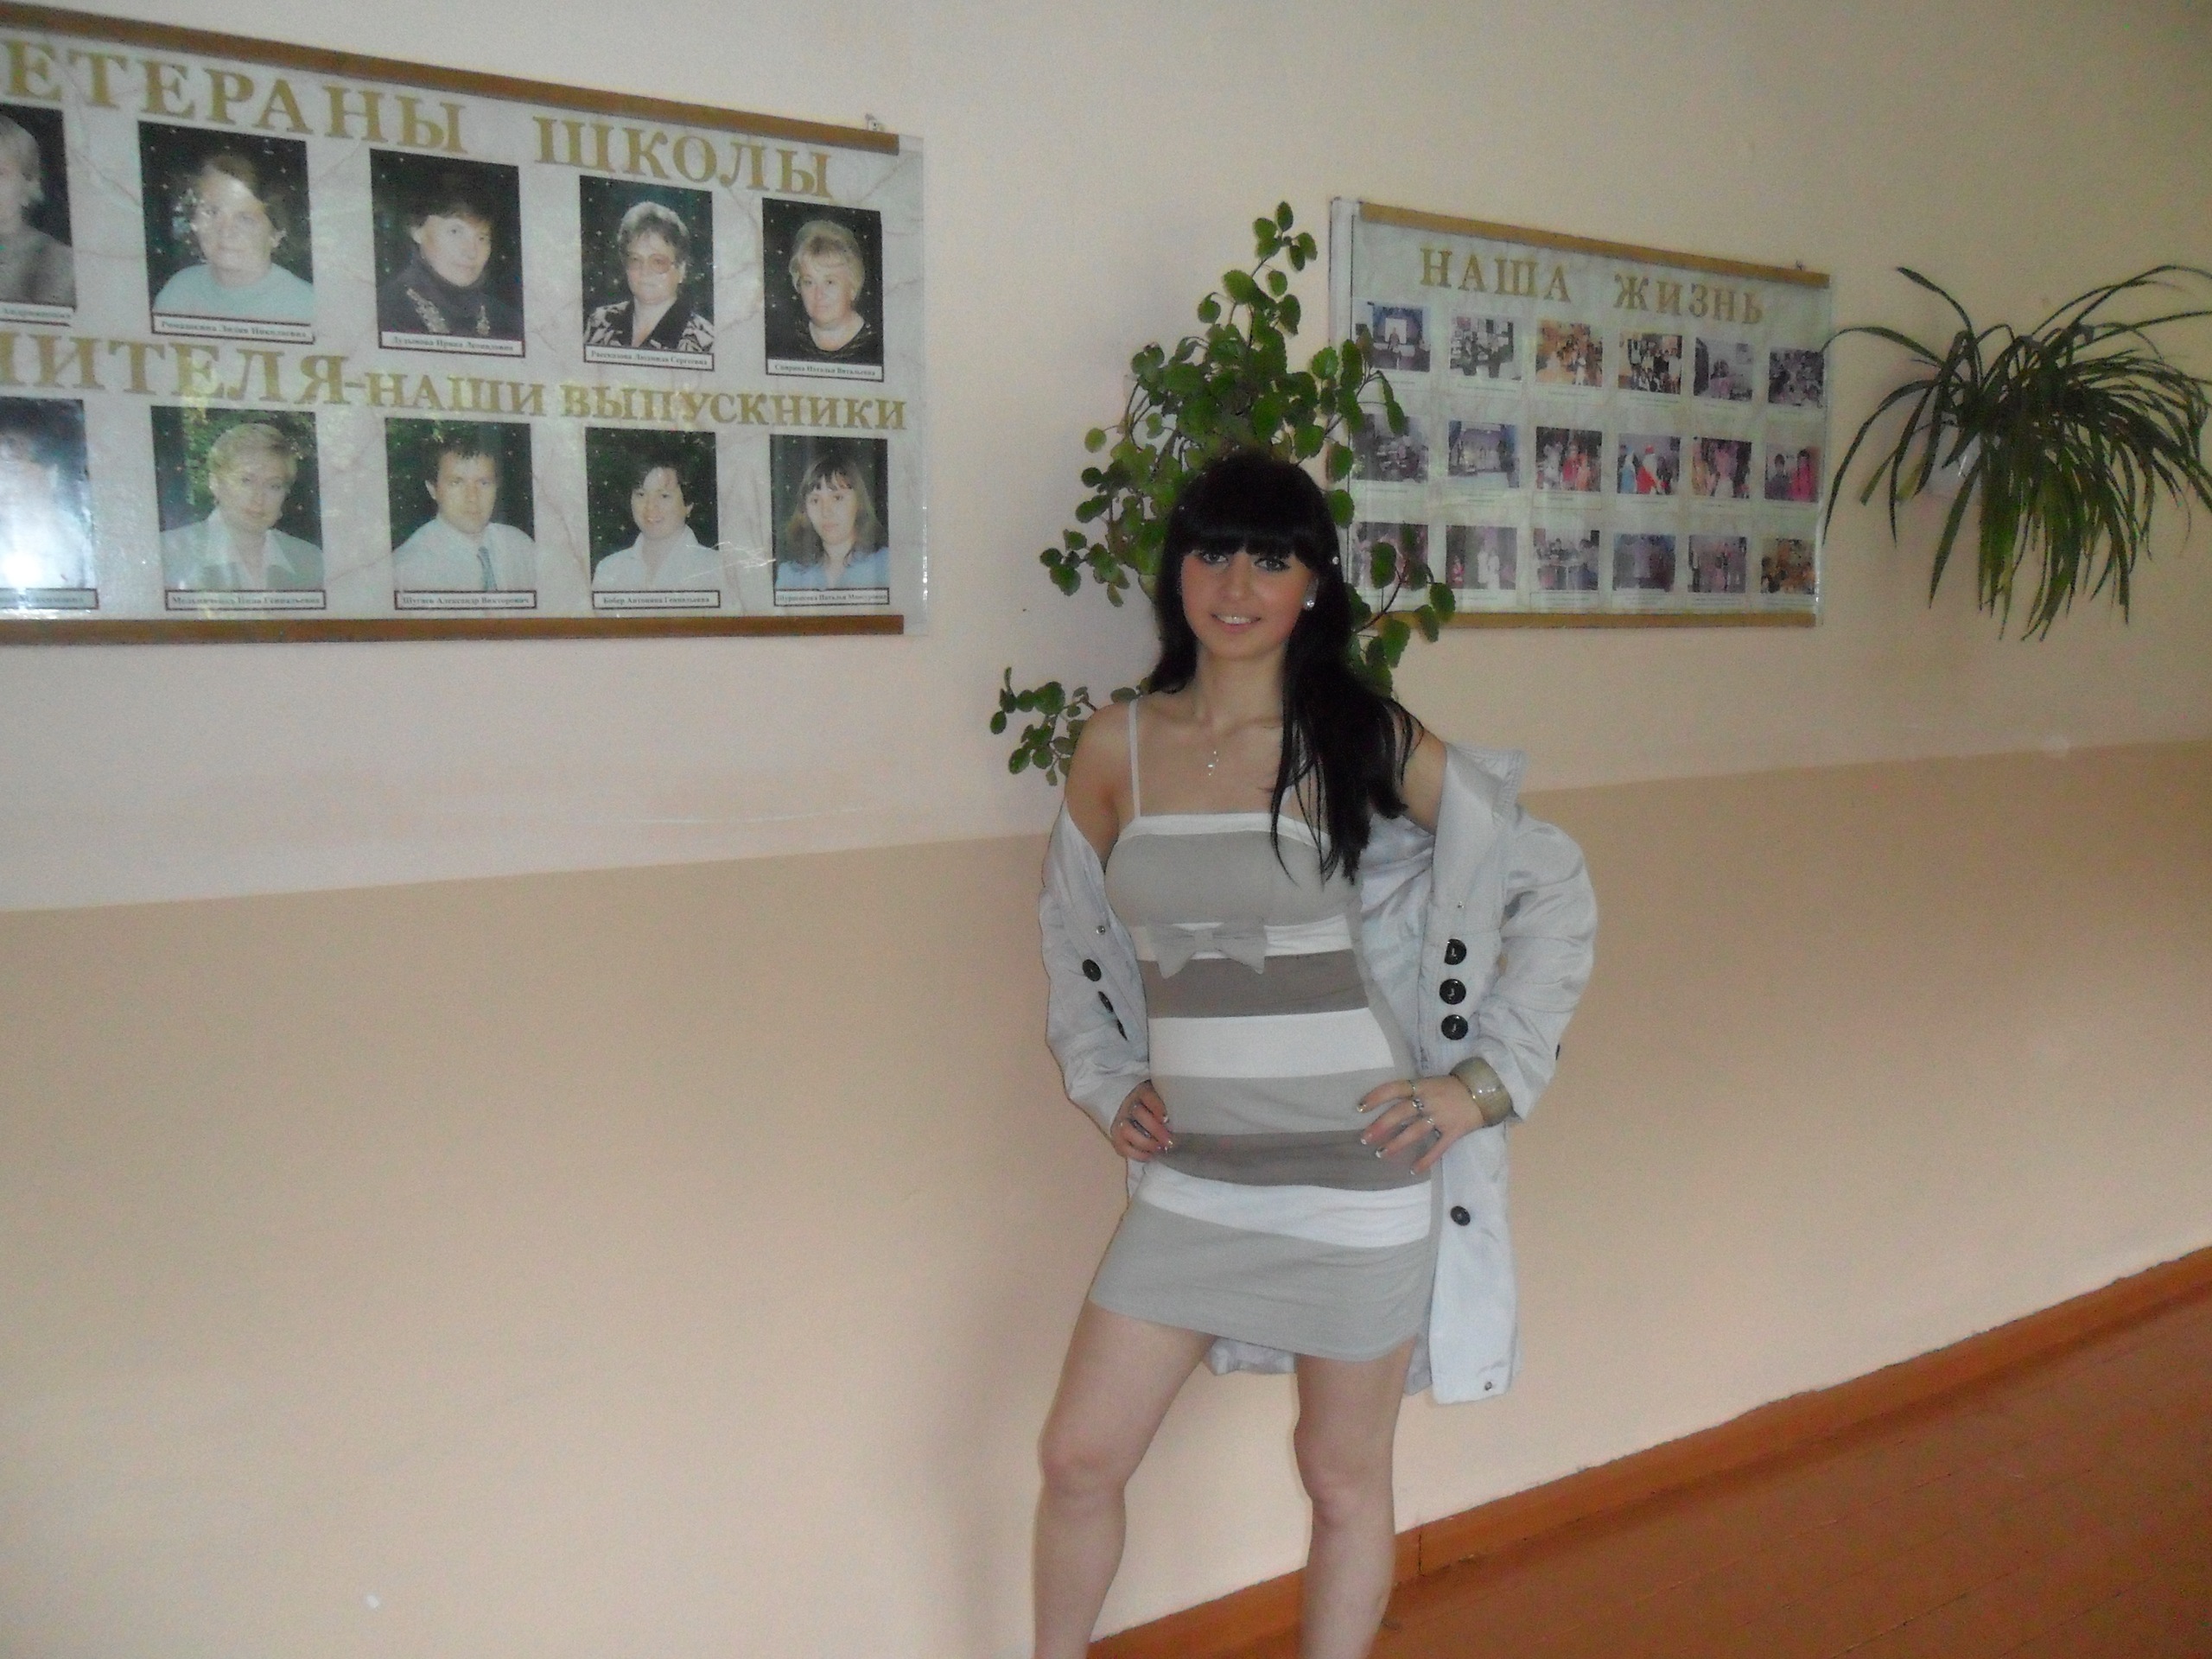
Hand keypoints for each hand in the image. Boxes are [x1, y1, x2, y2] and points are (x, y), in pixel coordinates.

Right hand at [1112, 1081, 1172, 1160]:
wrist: (1137, 1115)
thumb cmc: (1158, 1109)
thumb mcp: (1165, 1102)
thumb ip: (1172, 1107)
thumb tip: (1188, 1117)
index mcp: (1143, 1092)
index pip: (1147, 1096)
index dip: (1156, 1107)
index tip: (1166, 1118)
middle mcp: (1130, 1105)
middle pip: (1138, 1114)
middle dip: (1155, 1130)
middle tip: (1169, 1141)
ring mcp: (1121, 1121)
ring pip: (1127, 1130)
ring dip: (1145, 1142)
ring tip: (1159, 1149)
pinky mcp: (1116, 1136)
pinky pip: (1122, 1147)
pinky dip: (1136, 1154)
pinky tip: (1149, 1155)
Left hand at [1358, 1075, 1478, 1174]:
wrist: (1484, 1092)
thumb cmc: (1452, 1088)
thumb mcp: (1431, 1083)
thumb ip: (1413, 1094)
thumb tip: (1389, 1109)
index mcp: (1422, 1086)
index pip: (1394, 1088)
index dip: (1376, 1097)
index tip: (1360, 1108)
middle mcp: (1429, 1100)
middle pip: (1400, 1113)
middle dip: (1380, 1126)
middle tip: (1364, 1138)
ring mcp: (1441, 1117)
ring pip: (1414, 1132)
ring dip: (1396, 1144)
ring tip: (1381, 1154)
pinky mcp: (1453, 1132)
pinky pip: (1437, 1148)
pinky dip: (1425, 1160)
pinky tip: (1413, 1170)